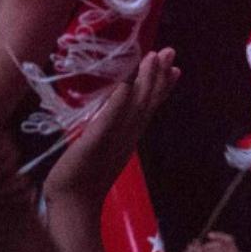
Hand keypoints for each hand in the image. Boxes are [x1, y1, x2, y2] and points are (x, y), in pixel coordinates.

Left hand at [45, 49, 179, 202]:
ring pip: (134, 106)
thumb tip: (122, 109)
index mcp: (129, 132)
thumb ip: (112, 128)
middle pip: (147, 100)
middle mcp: (127, 132)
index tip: (174, 66)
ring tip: (153, 59)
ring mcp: (114, 137)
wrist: (76, 199)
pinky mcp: (96, 141)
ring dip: (145, 83)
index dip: (162, 85)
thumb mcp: (103, 145)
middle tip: (170, 52)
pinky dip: (118, 104)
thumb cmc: (85, 175)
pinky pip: (109, 121)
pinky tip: (125, 87)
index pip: (149, 104)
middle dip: (158, 75)